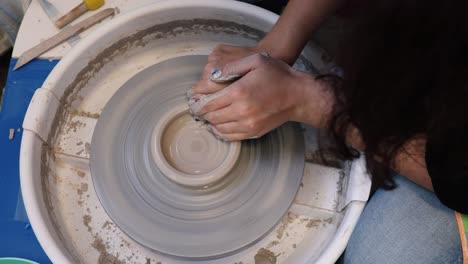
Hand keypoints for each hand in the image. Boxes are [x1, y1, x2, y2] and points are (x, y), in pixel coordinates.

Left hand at [189, 53, 333, 140]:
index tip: (193, 101)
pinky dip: (221, 132)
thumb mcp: (256, 60)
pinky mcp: (253, 132)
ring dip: (211, 123)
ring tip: (208, 116)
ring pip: (219, 128)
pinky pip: (230, 136)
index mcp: (239, 92)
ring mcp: (248, 124)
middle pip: (212, 116)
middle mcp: (241, 111)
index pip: (209, 103)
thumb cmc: (278, 75)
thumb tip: (213, 76)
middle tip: (198, 108)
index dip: (198, 103)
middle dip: (202, 113)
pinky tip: (218, 126)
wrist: (298, 96)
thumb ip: (232, 66)